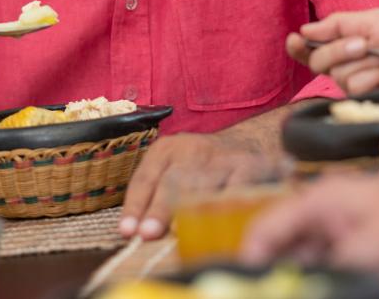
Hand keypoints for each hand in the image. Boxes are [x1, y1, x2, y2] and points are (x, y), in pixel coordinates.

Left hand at [118, 132, 273, 239]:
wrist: (250, 141)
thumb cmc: (203, 165)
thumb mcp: (174, 168)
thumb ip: (155, 196)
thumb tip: (134, 234)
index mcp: (166, 150)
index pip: (145, 178)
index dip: (135, 205)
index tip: (127, 231)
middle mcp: (192, 150)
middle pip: (172, 181)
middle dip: (159, 209)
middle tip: (148, 234)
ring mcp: (222, 159)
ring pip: (203, 186)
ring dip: (191, 213)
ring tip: (180, 236)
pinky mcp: (249, 168)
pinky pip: (236, 192)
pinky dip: (226, 211)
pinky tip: (218, 230)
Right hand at [242, 175, 378, 283]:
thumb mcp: (367, 257)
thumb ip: (322, 272)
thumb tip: (295, 284)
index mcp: (328, 196)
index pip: (271, 226)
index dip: (253, 257)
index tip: (242, 283)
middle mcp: (340, 206)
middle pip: (292, 242)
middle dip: (280, 270)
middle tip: (274, 289)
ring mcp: (362, 224)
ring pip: (319, 256)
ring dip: (309, 276)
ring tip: (300, 288)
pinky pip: (345, 265)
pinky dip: (337, 279)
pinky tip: (340, 286)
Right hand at [286, 8, 378, 94]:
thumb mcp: (374, 20)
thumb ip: (337, 24)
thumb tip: (305, 30)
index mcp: (346, 42)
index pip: (311, 49)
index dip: (298, 46)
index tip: (296, 39)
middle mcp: (347, 64)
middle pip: (319, 60)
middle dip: (341, 49)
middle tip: (365, 43)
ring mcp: (357, 83)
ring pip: (339, 74)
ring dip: (369, 61)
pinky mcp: (369, 99)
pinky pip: (356, 85)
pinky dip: (377, 74)